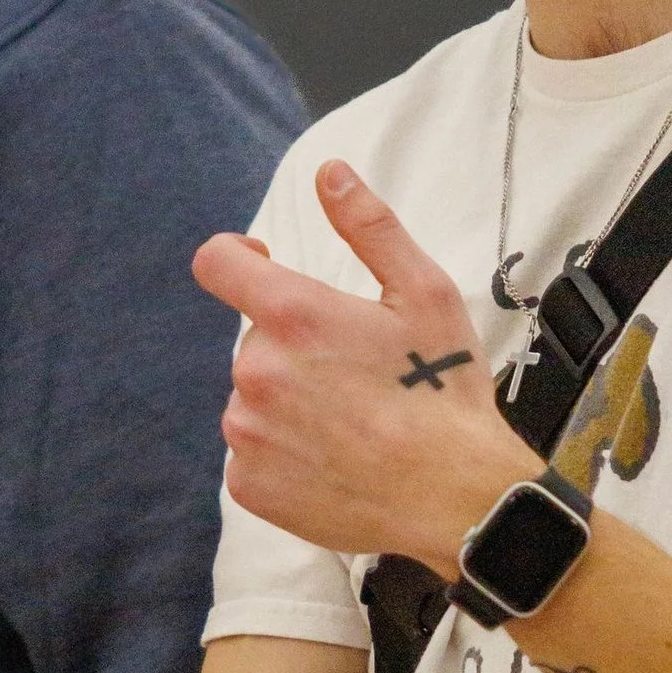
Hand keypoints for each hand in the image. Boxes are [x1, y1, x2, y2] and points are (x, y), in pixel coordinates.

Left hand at [194, 162, 532, 563]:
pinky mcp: (249, 485)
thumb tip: (329, 172)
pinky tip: (335, 460)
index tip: (262, 266)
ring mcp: (247, 433)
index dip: (237, 257)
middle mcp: (256, 372)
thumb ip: (369, 227)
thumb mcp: (424, 294)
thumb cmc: (445, 393)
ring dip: (289, 403)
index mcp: (293, 316)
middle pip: (256, 341)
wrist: (454, 500)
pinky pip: (254, 455)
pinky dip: (286, 454)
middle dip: (295, 348)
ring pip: (255, 399)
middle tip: (356, 378)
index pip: (217, 263)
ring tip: (351, 425)